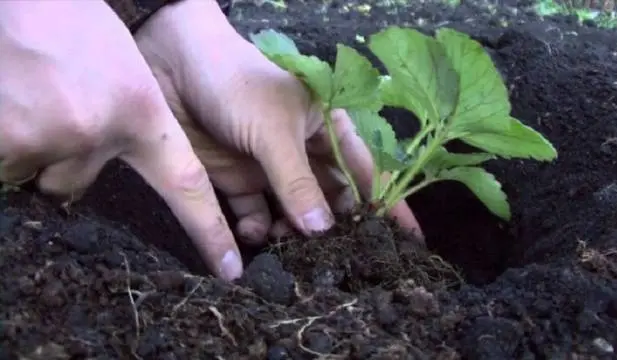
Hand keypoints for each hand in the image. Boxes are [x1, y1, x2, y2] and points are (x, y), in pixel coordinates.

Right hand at [0, 1, 242, 279]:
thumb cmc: (73, 16)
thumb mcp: (121, 67)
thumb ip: (126, 123)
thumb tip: (102, 171)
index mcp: (139, 111)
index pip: (186, 186)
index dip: (208, 231)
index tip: (229, 269)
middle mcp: (97, 131)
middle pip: (72, 182)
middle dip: (60, 157)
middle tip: (51, 104)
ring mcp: (48, 136)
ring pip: (36, 169)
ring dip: (29, 140)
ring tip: (29, 91)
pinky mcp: (6, 140)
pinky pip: (5, 161)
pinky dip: (5, 135)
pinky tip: (11, 94)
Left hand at [134, 1, 422, 242]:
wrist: (170, 65)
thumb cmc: (237, 82)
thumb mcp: (275, 129)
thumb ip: (298, 182)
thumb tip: (323, 230)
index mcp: (328, 128)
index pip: (368, 171)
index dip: (388, 203)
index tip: (408, 239)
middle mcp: (304, 152)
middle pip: (331, 200)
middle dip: (336, 230)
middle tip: (341, 263)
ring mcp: (271, 168)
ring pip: (293, 214)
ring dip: (295, 236)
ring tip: (293, 255)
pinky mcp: (236, 180)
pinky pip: (255, 215)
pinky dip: (258, 231)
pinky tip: (257, 240)